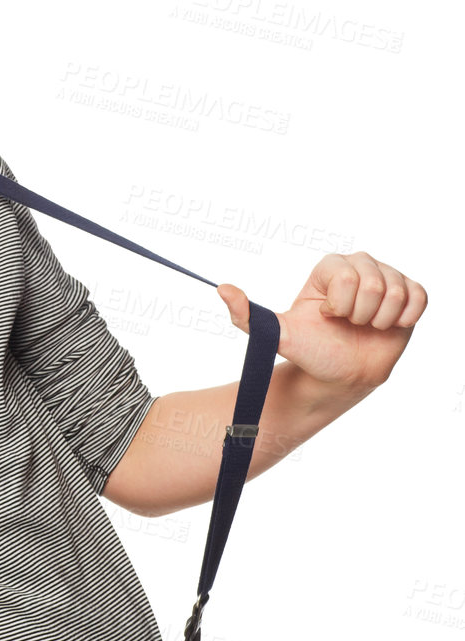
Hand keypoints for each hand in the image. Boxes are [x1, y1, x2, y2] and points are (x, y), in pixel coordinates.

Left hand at [216, 253, 427, 389]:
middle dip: (360, 314)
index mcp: (330, 268)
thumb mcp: (279, 335)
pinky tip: (389, 326)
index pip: (347, 276)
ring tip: (367, 327)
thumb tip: (221, 289)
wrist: (340, 375)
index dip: (341, 305)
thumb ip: (248, 315)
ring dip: (381, 319)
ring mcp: (387, 279)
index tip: (329, 318)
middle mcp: (360, 266)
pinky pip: (419, 297)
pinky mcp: (410, 295)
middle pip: (374, 281)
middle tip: (350, 325)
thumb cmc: (312, 351)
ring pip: (397, 289)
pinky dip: (404, 317)